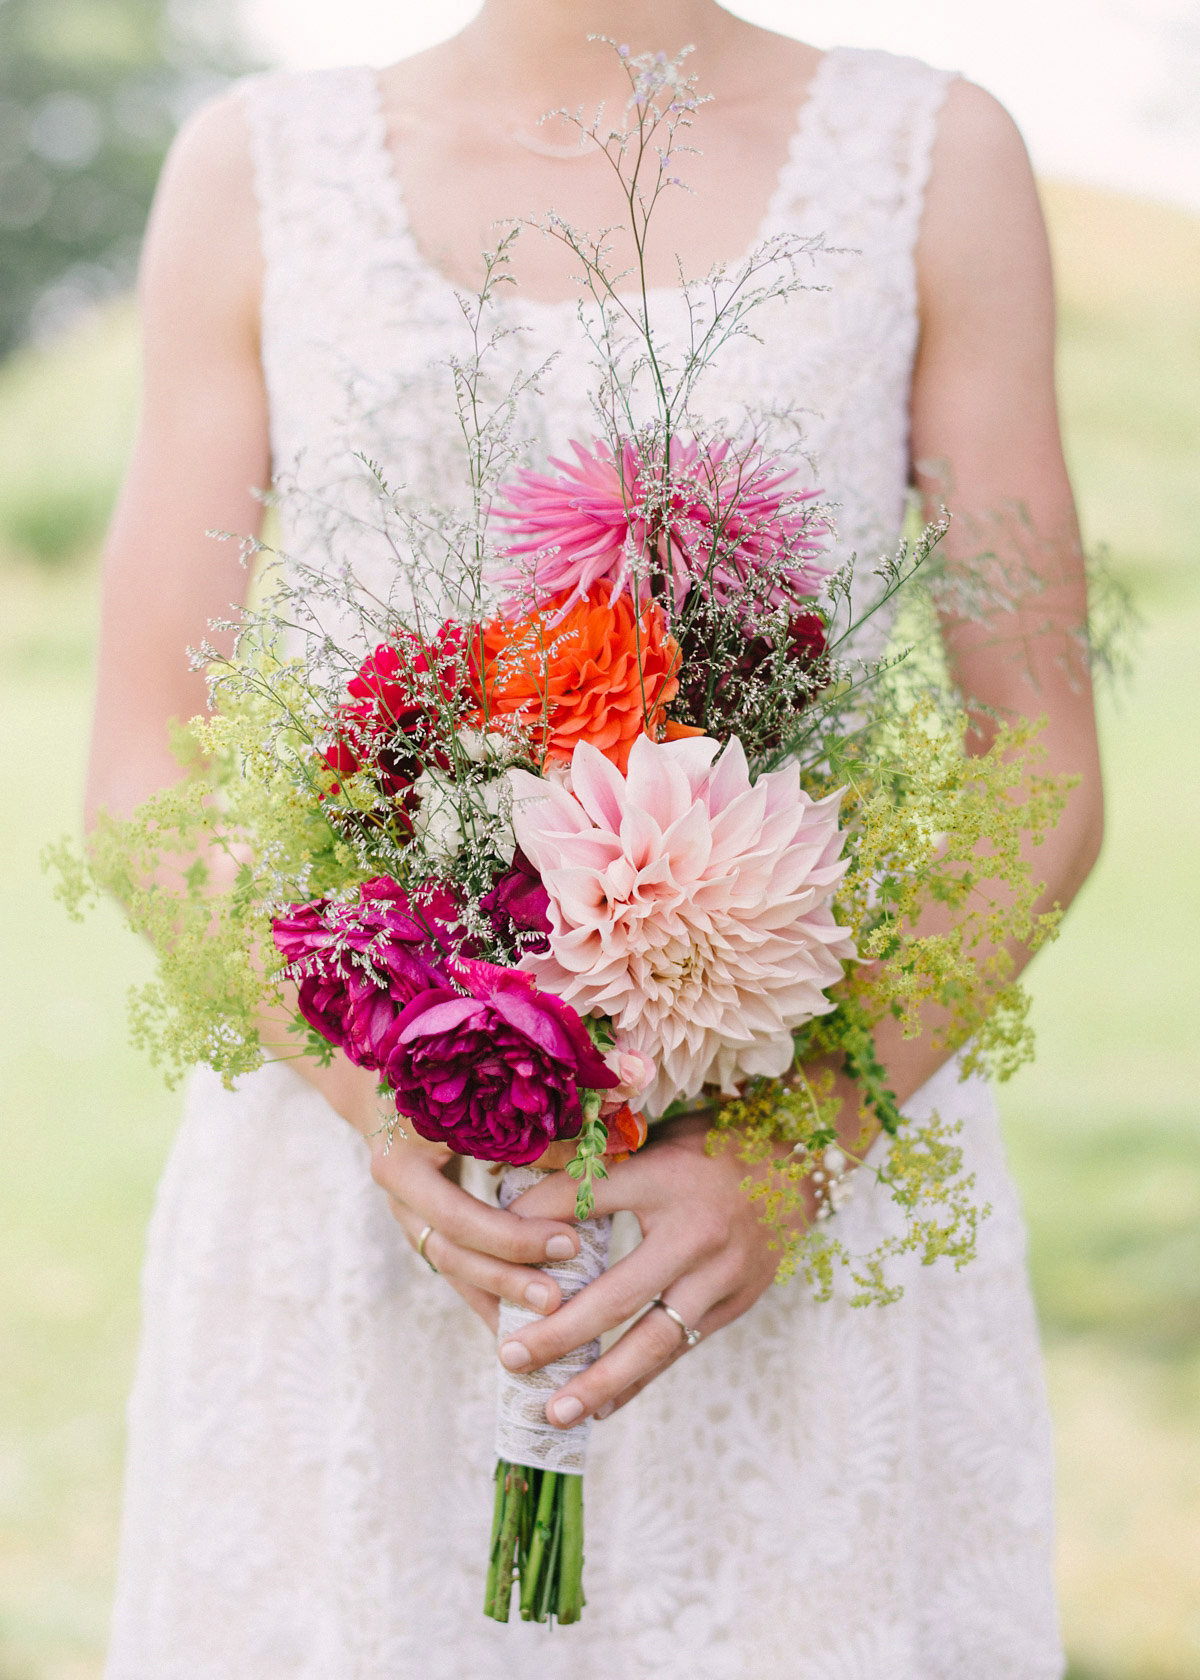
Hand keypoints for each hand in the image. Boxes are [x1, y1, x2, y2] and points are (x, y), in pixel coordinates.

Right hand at [277, 1045, 582, 1332]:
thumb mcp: (481, 1090)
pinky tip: (516, 1322)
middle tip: (560, 1299)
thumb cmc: (444, 1068)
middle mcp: (398, 1193)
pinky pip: (452, 1264)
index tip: (570, 1242)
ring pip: (449, 1267)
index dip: (515, 1235)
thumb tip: (597, 1150)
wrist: (382, 1072)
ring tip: (545, 1326)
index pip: (461, 1214)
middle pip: (452, 1252)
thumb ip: (534, 1124)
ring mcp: (405, 1211)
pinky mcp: (419, 1220)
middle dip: (507, 1278)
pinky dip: (484, 1291)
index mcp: (405, 1160)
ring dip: (496, 1297)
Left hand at [493, 1114, 818, 1428]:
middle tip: (509, 1355)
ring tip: (553, 1411)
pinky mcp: (738, 1301)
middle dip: (559, 1331)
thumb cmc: (714, 1142)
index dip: (533, 1222)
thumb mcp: (659, 1136)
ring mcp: (722, 1273)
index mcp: (667, 1176)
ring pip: (654, 1339)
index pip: (586, 1201)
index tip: (487, 1242)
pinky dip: (639, 1380)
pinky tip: (602, 1406)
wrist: (803, 1158)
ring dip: (600, 1379)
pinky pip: (680, 1349)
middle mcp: (696, 1231)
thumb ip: (600, 1164)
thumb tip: (519, 1186)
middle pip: (617, 1292)